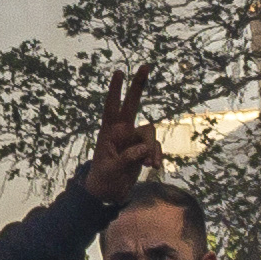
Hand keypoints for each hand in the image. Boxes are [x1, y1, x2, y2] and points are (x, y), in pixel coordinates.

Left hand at [77, 64, 160, 203]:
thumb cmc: (104, 180)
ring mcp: (134, 139)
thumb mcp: (111, 169)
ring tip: (150, 164)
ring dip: (152, 147)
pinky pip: (155, 146)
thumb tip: (144, 150)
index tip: (119, 72)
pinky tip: (155, 166)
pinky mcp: (144, 150)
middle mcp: (122, 131)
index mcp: (109, 132)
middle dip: (138, 85)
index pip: (111, 106)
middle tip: (146, 65)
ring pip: (149, 131)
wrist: (109, 194)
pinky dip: (157, 155)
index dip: (115, 90)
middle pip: (132, 104)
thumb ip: (127, 158)